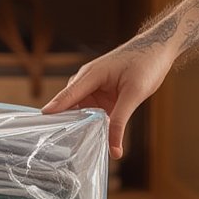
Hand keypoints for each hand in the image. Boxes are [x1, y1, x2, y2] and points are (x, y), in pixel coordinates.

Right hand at [42, 42, 175, 157]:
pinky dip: (90, 123)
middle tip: (59, 145)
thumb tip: (114, 149)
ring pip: (80, 110)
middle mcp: (87, 80)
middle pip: (69, 105)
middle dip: (64, 123)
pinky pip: (90, 112)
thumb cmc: (146, 63)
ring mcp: (94, 87)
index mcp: (91, 75)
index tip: (40, 126)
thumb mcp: (134, 94)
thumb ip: (120, 121)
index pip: (67, 96)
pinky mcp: (101, 94)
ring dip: (79, 124)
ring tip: (73, 146)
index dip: (54, 111)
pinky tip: (91, 137)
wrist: (158, 49)